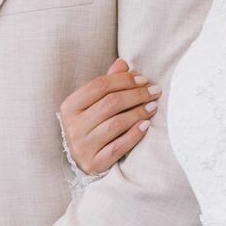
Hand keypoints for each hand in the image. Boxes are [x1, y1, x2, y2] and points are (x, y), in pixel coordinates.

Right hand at [58, 58, 158, 175]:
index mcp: (70, 106)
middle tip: (155, 91)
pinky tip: (146, 125)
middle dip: (136, 95)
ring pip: (115, 124)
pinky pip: (119, 147)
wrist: (83, 160)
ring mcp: (82, 146)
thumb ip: (107, 83)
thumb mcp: (94, 103)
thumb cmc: (92, 125)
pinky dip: (134, 134)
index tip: (144, 79)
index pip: (99, 86)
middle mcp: (73, 126)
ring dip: (138, 113)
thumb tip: (123, 63)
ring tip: (153, 106)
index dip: (124, 80)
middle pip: (110, 103)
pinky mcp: (94, 163)